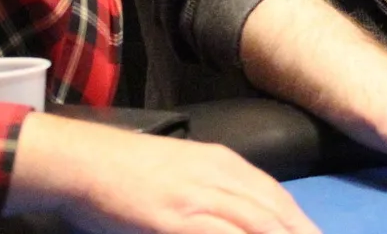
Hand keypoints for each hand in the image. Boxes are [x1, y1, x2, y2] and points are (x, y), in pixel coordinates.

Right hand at [7, 113, 317, 232]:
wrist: (85, 159)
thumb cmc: (129, 171)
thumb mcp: (184, 170)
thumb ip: (214, 191)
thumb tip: (243, 215)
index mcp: (224, 163)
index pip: (276, 197)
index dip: (300, 222)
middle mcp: (219, 176)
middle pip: (274, 212)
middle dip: (301, 233)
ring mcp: (198, 198)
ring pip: (256, 223)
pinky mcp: (174, 219)